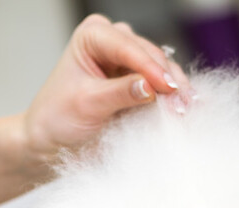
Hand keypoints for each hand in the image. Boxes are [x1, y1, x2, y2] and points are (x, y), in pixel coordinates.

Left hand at [22, 14, 192, 161]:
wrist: (52, 140)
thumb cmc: (58, 117)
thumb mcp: (87, 105)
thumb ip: (120, 93)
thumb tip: (151, 88)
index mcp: (94, 35)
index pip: (127, 47)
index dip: (150, 68)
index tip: (169, 88)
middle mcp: (114, 41)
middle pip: (150, 56)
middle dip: (167, 81)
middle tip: (182, 106)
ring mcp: (129, 60)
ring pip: (162, 69)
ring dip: (175, 90)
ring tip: (186, 110)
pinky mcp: (139, 81)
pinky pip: (161, 86)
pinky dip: (172, 98)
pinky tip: (186, 109)